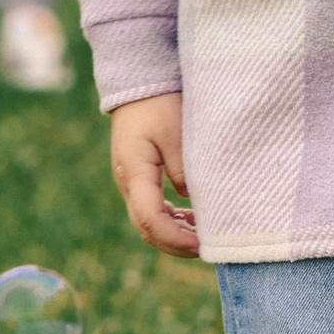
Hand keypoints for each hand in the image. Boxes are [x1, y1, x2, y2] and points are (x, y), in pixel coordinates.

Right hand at [109, 92, 199, 257]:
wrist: (139, 85)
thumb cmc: (159, 104)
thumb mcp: (175, 132)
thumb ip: (182, 168)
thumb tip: (190, 200)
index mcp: (135, 172)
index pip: (150, 219)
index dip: (175, 237)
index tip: (201, 244)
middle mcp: (127, 183)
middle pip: (147, 228)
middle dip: (175, 244)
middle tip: (206, 249)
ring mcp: (131, 182)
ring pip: (148, 223)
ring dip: (174, 234)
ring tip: (204, 238)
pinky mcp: (139, 179)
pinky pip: (152, 209)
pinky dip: (171, 220)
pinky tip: (193, 221)